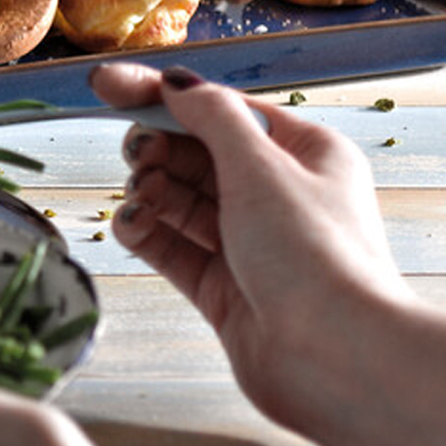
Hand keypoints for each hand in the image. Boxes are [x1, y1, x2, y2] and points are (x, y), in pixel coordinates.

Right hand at [90, 63, 411, 438]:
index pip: (222, 110)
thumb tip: (175, 84)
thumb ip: (212, 117)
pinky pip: (173, 246)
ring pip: (180, 200)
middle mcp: (278, 196)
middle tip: (138, 154)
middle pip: (196, 154)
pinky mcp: (224, 288)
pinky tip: (133, 225)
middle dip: (158, 149)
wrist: (338, 361)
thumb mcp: (262, 168)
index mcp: (304, 154)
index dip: (162, 96)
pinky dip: (147, 231)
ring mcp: (250, 244)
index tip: (107, 85)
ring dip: (150, 191)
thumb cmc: (317, 258)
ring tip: (142, 196)